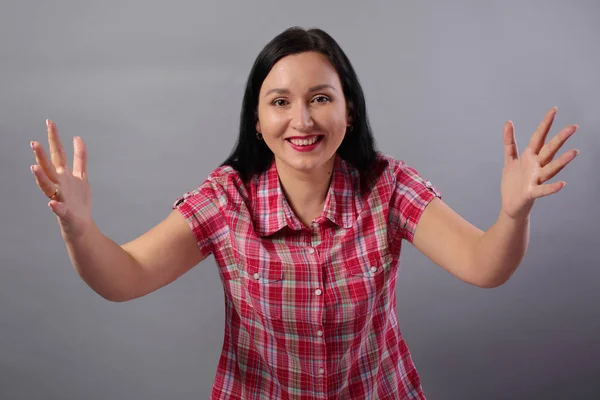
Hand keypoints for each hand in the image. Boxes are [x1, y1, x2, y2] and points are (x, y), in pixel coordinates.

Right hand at [30, 120, 92, 240]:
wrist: (80, 225)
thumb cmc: (78, 200)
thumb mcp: (82, 176)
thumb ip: (79, 158)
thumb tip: (77, 137)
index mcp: (64, 175)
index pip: (59, 153)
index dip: (55, 138)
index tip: (50, 122)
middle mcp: (59, 184)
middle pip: (50, 167)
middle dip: (42, 154)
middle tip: (34, 142)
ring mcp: (60, 198)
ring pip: (48, 186)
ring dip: (41, 177)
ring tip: (34, 166)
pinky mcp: (64, 213)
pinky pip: (59, 210)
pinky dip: (56, 207)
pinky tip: (52, 203)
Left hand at [500, 107, 578, 220]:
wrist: (510, 205)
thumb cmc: (513, 183)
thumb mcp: (510, 160)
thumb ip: (509, 142)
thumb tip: (508, 122)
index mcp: (530, 157)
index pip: (539, 137)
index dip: (545, 124)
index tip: (553, 109)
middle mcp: (536, 167)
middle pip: (549, 150)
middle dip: (560, 139)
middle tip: (573, 127)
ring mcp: (535, 179)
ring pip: (550, 169)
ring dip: (561, 161)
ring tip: (573, 152)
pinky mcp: (531, 193)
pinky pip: (543, 190)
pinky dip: (552, 188)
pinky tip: (562, 184)